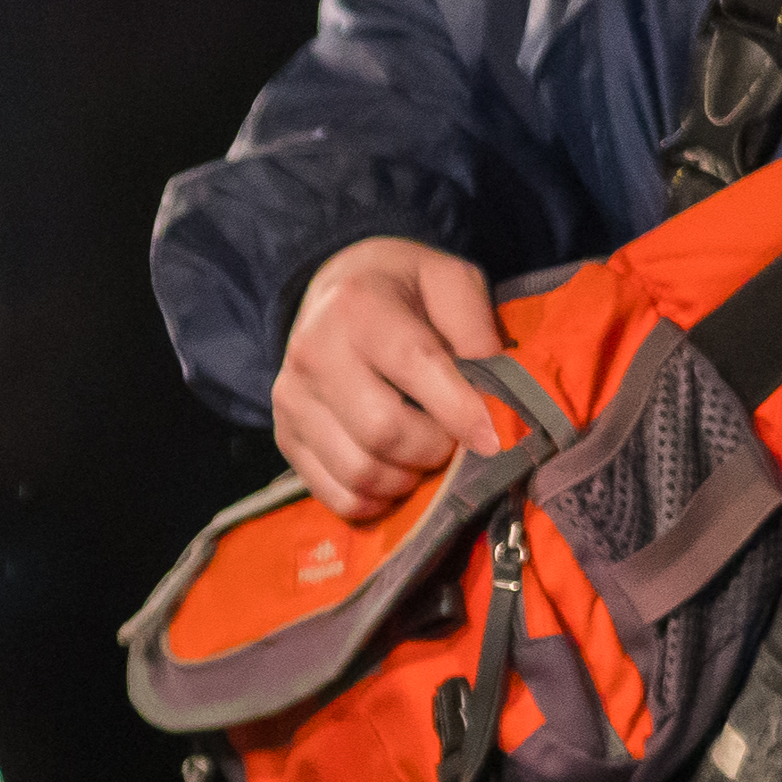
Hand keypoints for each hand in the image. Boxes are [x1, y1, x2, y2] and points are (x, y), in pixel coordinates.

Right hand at [273, 237, 508, 514]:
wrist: (335, 288)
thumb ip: (477, 331)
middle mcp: (314, 353)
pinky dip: (377, 501)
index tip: (494, 439)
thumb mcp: (451, 281)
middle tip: (455, 441)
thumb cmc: (404, 289)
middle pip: (383, 431)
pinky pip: (336, 495)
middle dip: (434, 449)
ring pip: (359, 472)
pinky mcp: (285, 435)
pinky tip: (395, 476)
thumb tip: (495, 402)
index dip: (460, 411)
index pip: (415, 367)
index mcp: (359, 306)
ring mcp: (292, 399)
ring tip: (425, 455)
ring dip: (408, 478)